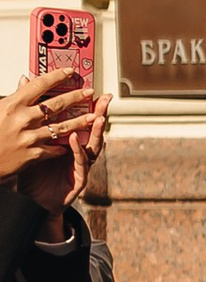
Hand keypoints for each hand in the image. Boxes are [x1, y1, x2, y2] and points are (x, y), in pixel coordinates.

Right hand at [0, 69, 97, 185]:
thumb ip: (15, 96)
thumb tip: (26, 79)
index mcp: (12, 104)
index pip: (39, 85)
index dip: (57, 76)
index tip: (70, 72)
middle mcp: (22, 119)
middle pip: (56, 104)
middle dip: (76, 97)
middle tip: (89, 92)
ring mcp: (29, 137)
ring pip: (61, 127)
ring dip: (79, 122)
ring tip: (93, 117)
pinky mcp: (33, 155)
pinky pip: (54, 148)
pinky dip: (63, 146)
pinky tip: (73, 143)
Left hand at [20, 95, 103, 235]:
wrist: (33, 200)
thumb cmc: (34, 172)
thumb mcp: (32, 142)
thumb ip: (30, 115)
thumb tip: (24, 82)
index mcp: (70, 142)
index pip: (82, 120)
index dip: (89, 106)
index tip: (92, 90)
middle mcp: (79, 152)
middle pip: (92, 130)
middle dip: (100, 114)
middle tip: (104, 99)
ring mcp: (81, 166)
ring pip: (92, 147)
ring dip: (96, 132)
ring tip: (98, 117)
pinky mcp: (78, 180)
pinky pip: (80, 163)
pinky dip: (78, 151)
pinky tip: (74, 139)